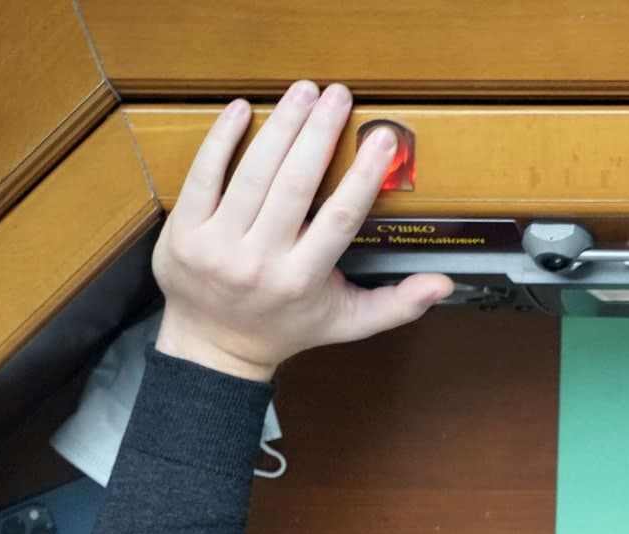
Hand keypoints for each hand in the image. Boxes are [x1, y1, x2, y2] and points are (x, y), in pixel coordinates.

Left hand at [153, 81, 452, 381]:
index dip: (362, 176)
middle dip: (318, 133)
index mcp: (302, 281)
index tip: (382, 139)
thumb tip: (444, 284)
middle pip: (294, 186)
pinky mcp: (184, 231)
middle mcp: (259, 262)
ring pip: (252, 174)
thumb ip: (397, 305)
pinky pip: (202, 175)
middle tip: (338, 95)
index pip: (339, 219)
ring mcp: (216, 245)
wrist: (212, 347)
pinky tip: (243, 110)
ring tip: (303, 91)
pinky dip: (222, 139)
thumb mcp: (347, 323)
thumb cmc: (287, 328)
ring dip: (280, 126)